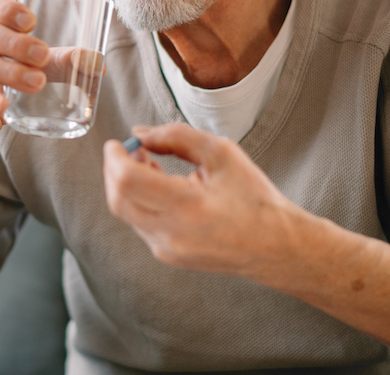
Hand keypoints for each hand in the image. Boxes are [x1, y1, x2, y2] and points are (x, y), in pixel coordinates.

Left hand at [102, 123, 302, 282]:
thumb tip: (139, 134)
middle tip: (129, 149)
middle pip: (117, 199)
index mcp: (188, 206)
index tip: (116, 143)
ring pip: (125, 212)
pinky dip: (138, 200)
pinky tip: (157, 185)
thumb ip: (176, 137)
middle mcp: (172, 234)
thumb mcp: (221, 153)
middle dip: (114, 169)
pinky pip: (139, 223)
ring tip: (148, 162)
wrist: (275, 247)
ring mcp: (167, 249)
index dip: (115, 157)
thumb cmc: (254, 198)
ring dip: (125, 184)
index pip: (128, 181)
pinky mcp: (167, 255)